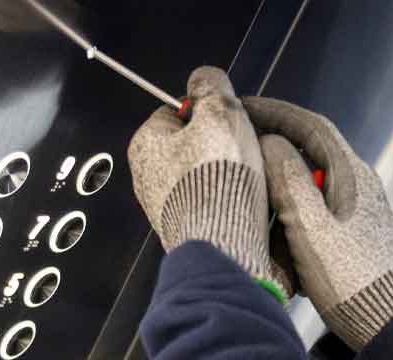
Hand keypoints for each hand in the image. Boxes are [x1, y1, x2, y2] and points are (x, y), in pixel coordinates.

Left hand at [128, 67, 292, 299]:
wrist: (225, 248)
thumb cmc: (216, 187)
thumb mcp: (220, 114)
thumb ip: (211, 87)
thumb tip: (205, 78)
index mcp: (145, 144)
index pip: (176, 110)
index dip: (208, 110)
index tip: (227, 117)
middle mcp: (149, 178)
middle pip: (193, 144)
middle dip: (221, 144)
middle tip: (241, 148)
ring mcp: (168, 207)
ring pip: (206, 175)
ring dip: (230, 173)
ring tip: (247, 179)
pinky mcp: (190, 229)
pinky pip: (214, 203)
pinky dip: (231, 200)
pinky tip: (246, 204)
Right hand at [244, 97, 392, 349]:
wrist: (387, 323)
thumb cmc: (350, 276)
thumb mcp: (309, 224)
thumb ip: (287, 177)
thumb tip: (268, 141)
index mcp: (351, 173)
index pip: (310, 126)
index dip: (274, 112)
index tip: (239, 107)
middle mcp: (356, 185)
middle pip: (307, 152)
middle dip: (269, 148)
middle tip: (233, 147)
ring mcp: (354, 210)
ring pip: (306, 184)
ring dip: (275, 186)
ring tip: (243, 191)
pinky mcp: (349, 235)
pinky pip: (310, 213)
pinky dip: (286, 215)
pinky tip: (267, 231)